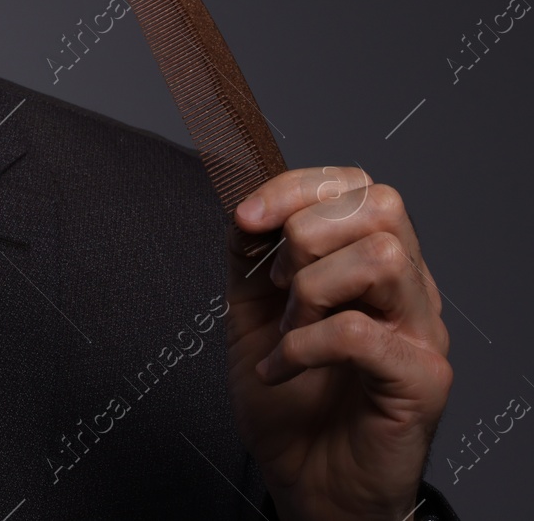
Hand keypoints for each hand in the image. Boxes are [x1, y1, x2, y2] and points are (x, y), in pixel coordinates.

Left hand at [225, 167, 451, 519]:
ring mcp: (421, 332)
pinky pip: (361, 332)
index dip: (295, 188)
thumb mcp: (250, 311)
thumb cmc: (290, 399)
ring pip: (381, 257)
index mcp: (371, 262)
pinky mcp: (422, 380)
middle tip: (277, 284)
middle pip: (381, 205)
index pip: (356, 185)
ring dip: (311, 291)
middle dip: (308, 231)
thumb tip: (244, 204)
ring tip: (288, 331)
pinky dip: (303, 346)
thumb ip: (249, 255)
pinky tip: (282, 370)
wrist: (309, 481)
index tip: (246, 218)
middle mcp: (407, 288)